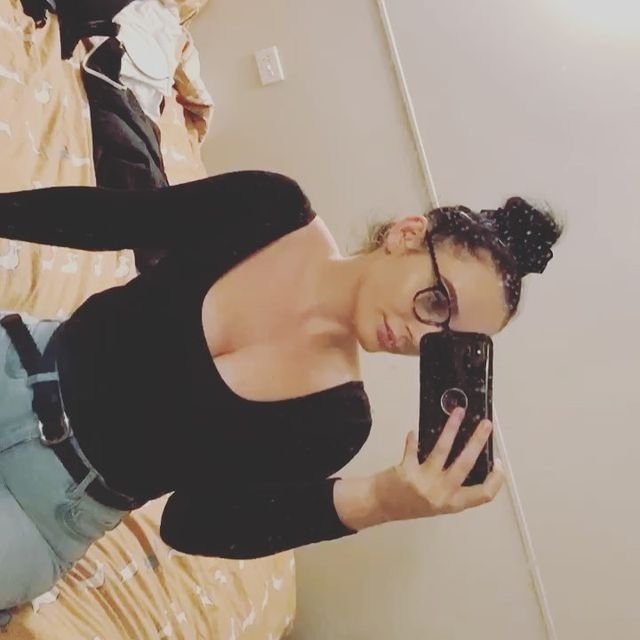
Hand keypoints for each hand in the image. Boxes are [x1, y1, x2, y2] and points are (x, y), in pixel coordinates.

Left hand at [372, 408, 504, 522]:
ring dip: (451, 427)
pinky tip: (413, 432)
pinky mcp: (407, 472)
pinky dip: (413, 439)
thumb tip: (467, 456)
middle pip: (466, 464)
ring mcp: (424, 483)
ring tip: (458, 412)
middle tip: (486, 424)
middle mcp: (441, 495)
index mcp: (452, 504)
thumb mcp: (437, 502)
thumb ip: (452, 487)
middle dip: (478, 441)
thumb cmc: (409, 503)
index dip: (496, 480)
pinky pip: (413, 448)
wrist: (379, 506)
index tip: (499, 464)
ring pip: (443, 450)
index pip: (483, 495)